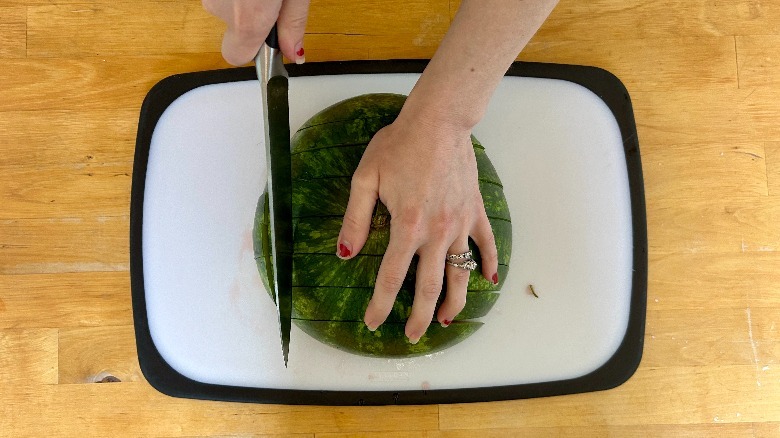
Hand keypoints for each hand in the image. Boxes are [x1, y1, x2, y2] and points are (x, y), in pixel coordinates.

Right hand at [203, 0, 309, 65]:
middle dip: (251, 19)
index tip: (271, 40)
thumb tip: (293, 53)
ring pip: (226, 7)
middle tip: (273, 2)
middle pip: (233, 29)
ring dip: (243, 1)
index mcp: (246, 18)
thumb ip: (292, 23)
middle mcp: (220, 8)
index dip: (254, 50)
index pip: (237, 57)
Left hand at [336, 109, 498, 343]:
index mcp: (407, 226)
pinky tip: (488, 280)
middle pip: (430, 287)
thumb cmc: (399, 145)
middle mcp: (437, 232)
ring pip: (461, 273)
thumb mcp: (366, 178)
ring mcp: (460, 224)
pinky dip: (488, 264)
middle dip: (420, 316)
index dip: (381, 304)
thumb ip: (356, 218)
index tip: (373, 323)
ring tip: (446, 320)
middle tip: (412, 335)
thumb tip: (346, 253)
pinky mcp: (475, 212)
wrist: (439, 122)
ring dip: (454, 301)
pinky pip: (486, 244)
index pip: (391, 277)